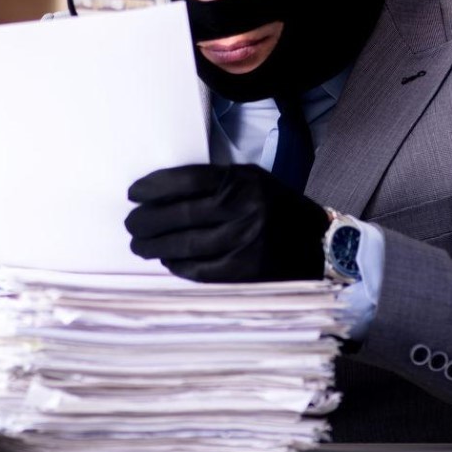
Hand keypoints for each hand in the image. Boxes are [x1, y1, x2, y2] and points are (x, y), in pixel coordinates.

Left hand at [125, 164, 329, 281]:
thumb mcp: (253, 181)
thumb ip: (216, 183)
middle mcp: (244, 209)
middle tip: (131, 224)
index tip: (133, 193)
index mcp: (244, 181)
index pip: (187, 181)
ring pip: (186, 245)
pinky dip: (179, 266)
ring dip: (156, 246)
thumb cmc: (278, 207)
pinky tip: (168, 261)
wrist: (319, 244)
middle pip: (180, 215)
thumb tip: (163, 192)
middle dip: (147, 221)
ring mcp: (245, 242)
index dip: (154, 187)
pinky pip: (201, 270)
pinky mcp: (246, 271)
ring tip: (140, 245)